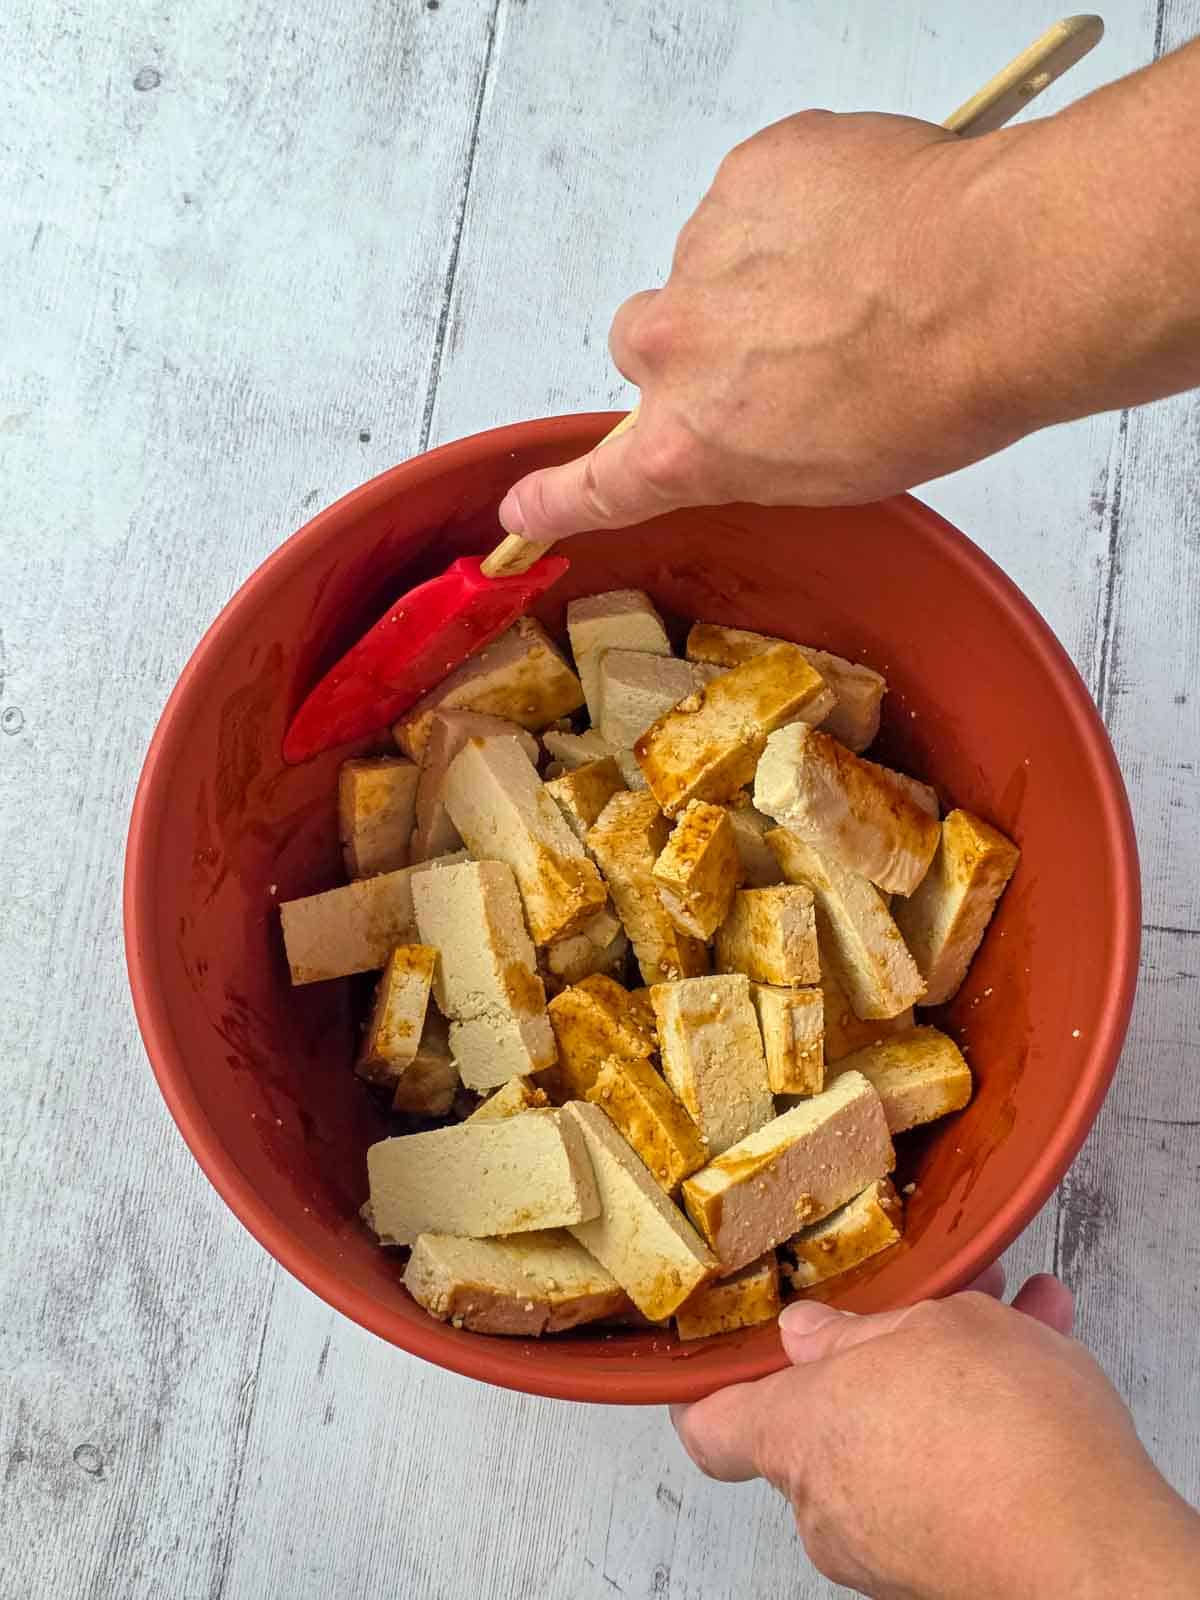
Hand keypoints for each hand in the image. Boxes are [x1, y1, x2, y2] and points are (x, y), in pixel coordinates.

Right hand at [498, 110, 1030, 538]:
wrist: (1000, 281)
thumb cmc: (934, 396)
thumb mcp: (831, 472)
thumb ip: (752, 448)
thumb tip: (746, 416)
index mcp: (689, 444)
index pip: (597, 483)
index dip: (555, 499)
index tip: (521, 511)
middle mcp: (673, 349)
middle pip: (647, 345)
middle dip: (702, 347)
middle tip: (789, 347)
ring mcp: (703, 251)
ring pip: (706, 265)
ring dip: (758, 274)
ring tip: (851, 283)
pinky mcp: (749, 172)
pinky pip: (755, 198)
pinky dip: (796, 210)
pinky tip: (860, 227)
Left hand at [671, 1269, 1199, 1598]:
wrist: (1092, 1553)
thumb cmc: (1004, 1436)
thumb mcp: (932, 1329)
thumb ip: (857, 1331)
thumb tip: (810, 1337)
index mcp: (798, 1432)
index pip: (712, 1426)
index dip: (712, 1391)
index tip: (724, 1358)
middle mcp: (826, 1501)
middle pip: (825, 1422)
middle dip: (880, 1361)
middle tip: (927, 1314)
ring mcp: (884, 1544)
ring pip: (901, 1440)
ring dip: (949, 1383)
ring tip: (1015, 1319)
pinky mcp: (945, 1566)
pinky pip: (951, 1478)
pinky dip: (989, 1431)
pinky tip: (1042, 1353)